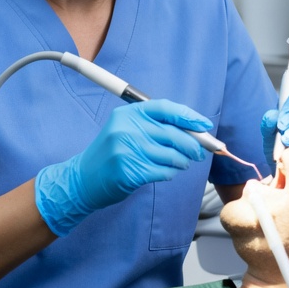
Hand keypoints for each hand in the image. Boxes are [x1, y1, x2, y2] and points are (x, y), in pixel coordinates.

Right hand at [35, 100, 212, 236]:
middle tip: (199, 152)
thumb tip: (193, 129)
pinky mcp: (130, 171)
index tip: (204, 125)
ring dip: (182, 162)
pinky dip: (170, 173)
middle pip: (174, 133)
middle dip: (193, 145)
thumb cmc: (112, 154)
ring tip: (179, 164)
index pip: (165, 108)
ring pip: (172, 155)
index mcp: (128, 114)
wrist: (83, 179)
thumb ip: (155, 126)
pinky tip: (165, 172)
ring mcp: (127, 150)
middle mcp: (127, 129)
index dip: (188, 116)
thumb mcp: (126, 130)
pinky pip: (164, 172)